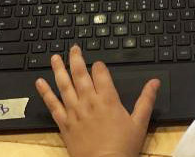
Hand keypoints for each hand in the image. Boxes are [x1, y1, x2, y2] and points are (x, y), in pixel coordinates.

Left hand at [35, 45, 160, 156]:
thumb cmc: (123, 146)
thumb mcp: (140, 122)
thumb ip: (146, 100)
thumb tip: (155, 82)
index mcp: (108, 100)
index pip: (101, 74)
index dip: (99, 66)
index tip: (98, 62)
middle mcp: (89, 102)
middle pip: (80, 75)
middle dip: (77, 59)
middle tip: (73, 48)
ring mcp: (74, 112)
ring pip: (64, 85)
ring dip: (59, 70)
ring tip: (55, 58)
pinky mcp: (64, 123)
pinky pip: (52, 105)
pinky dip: (45, 93)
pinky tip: (39, 83)